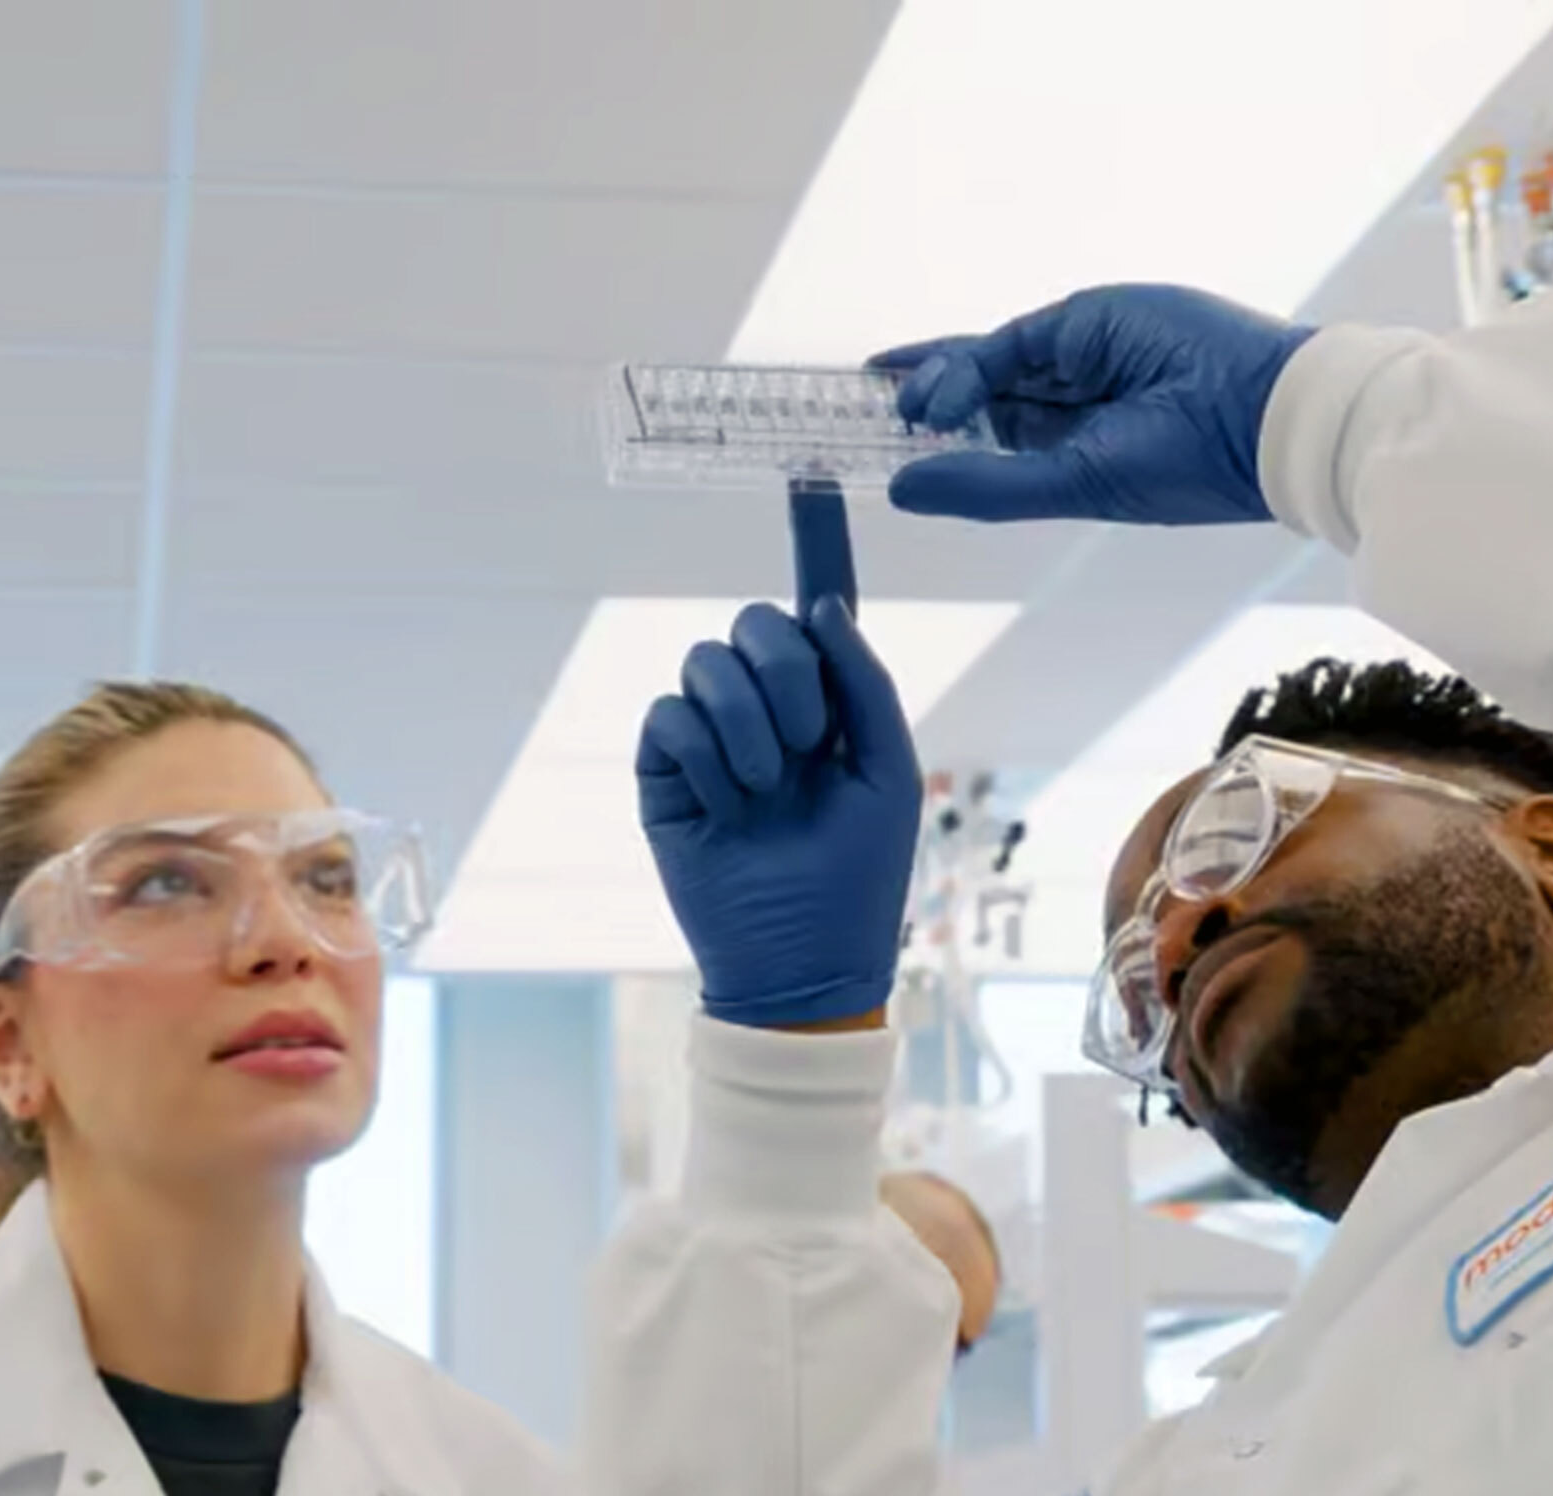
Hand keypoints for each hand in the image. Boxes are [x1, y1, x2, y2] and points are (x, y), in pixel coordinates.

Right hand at [636, 481, 920, 1026]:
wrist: (802, 960)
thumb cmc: (858, 877)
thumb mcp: (888, 773)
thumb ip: (865, 684)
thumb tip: (822, 608)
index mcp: (827, 702)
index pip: (814, 612)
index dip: (813, 544)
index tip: (810, 479)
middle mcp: (765, 708)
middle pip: (756, 623)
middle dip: (786, 674)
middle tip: (804, 744)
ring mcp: (710, 737)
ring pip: (707, 662)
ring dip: (748, 725)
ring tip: (765, 789)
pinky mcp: (663, 770)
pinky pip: (671, 715)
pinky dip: (707, 756)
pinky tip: (726, 804)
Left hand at [874, 284, 1316, 525]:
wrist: (1261, 413)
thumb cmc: (1181, 468)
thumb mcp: (1069, 487)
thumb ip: (984, 486)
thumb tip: (901, 487)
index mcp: (1068, 452)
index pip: (982, 438)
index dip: (928, 438)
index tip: (872, 443)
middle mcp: (1068, 402)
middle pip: (973, 394)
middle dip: (915, 399)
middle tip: (849, 410)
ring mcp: (1077, 355)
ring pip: (983, 363)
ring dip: (934, 384)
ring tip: (896, 408)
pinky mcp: (1087, 318)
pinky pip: (1010, 341)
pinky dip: (966, 364)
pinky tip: (934, 394)